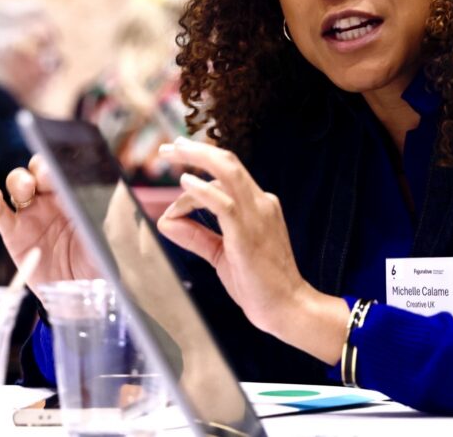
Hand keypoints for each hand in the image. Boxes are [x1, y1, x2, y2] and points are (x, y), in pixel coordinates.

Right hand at [0, 155, 99, 293]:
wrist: (79, 294)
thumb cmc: (97, 261)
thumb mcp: (106, 238)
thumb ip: (99, 220)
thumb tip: (98, 202)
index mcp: (75, 195)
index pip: (63, 170)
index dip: (59, 165)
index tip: (61, 169)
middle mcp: (51, 200)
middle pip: (37, 171)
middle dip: (39, 169)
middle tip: (45, 178)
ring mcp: (31, 215)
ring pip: (17, 185)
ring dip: (19, 181)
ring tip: (26, 188)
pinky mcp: (14, 234)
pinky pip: (0, 214)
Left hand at [156, 138, 347, 363]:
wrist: (287, 307)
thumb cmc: (259, 284)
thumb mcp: (221, 253)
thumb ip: (195, 236)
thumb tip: (165, 221)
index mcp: (259, 206)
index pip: (228, 176)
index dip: (199, 172)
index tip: (177, 181)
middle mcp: (261, 203)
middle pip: (228, 163)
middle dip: (197, 150)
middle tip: (169, 146)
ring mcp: (257, 216)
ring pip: (228, 173)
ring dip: (197, 158)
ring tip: (172, 152)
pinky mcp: (247, 234)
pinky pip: (224, 204)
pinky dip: (202, 190)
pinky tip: (185, 183)